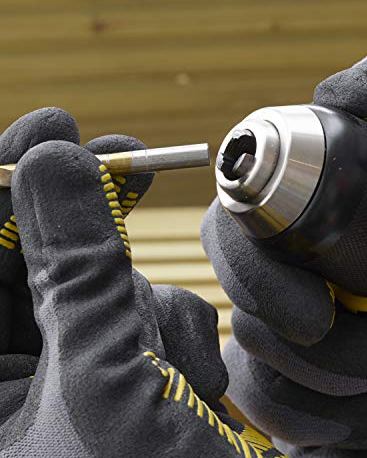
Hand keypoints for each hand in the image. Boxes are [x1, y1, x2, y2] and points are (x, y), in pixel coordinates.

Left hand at [0, 109, 282, 456]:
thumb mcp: (107, 386)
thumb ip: (76, 269)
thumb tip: (53, 162)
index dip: (2, 186)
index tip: (52, 128)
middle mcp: (10, 394)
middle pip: (31, 266)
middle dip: (85, 215)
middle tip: (124, 156)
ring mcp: (70, 386)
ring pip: (96, 288)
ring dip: (142, 299)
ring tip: (174, 361)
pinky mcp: (123, 382)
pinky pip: (137, 319)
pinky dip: (171, 330)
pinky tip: (193, 381)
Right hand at [201, 42, 366, 455]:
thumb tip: (343, 100)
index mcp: (316, 206)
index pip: (235, 232)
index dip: (249, 272)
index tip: (314, 315)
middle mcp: (300, 264)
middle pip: (245, 314)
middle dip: (314, 353)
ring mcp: (307, 326)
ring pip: (259, 372)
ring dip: (333, 391)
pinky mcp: (321, 383)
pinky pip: (284, 416)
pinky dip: (324, 428)